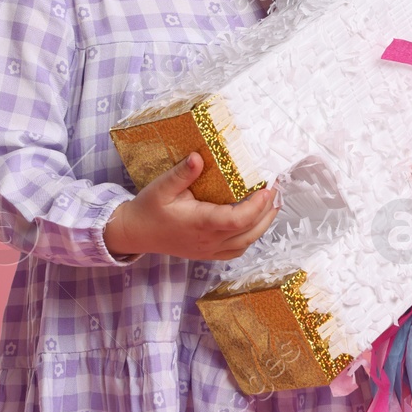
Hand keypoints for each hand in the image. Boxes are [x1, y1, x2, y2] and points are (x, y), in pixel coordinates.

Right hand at [104, 152, 280, 260]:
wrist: (135, 233)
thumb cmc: (148, 209)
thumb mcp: (161, 187)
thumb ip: (181, 174)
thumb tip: (198, 157)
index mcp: (200, 223)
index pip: (238, 219)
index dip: (257, 206)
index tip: (268, 188)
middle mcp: (208, 240)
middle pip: (250, 232)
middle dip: (268, 211)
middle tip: (276, 189)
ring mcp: (209, 250)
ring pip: (246, 243)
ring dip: (263, 224)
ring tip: (272, 203)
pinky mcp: (207, 254)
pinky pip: (236, 250)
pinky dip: (250, 237)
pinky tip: (254, 222)